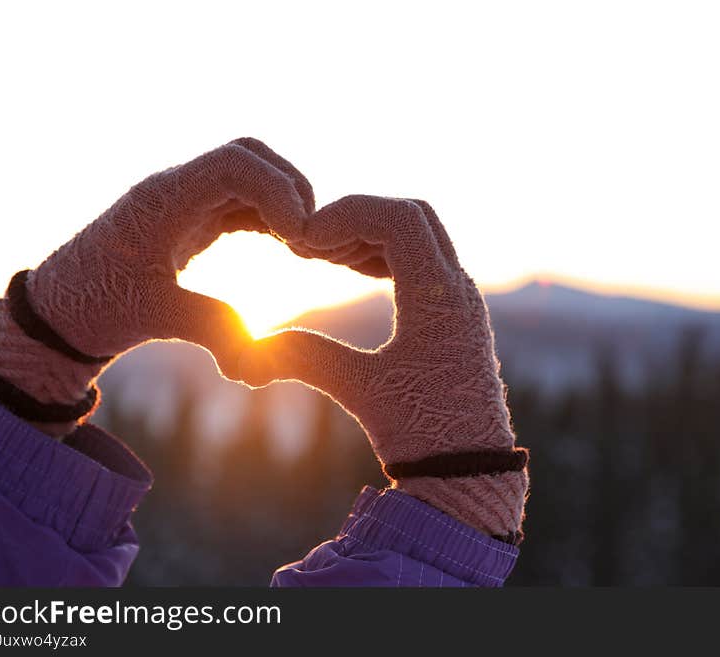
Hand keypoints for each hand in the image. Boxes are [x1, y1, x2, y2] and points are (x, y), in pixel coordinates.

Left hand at [27, 138, 313, 372]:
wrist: (63, 312)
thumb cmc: (98, 308)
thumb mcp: (154, 317)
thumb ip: (211, 326)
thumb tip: (257, 352)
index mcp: (163, 199)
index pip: (233, 164)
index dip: (277, 189)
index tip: (299, 235)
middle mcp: (176, 189)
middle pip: (248, 157)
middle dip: (289, 188)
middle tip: (310, 237)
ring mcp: (185, 201)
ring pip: (250, 176)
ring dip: (284, 201)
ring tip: (304, 246)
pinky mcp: (192, 219)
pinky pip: (242, 201)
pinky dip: (271, 216)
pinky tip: (288, 246)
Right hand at [238, 195, 527, 540]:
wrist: (471, 473)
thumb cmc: (423, 433)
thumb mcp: (360, 389)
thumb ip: (305, 358)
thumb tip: (249, 348)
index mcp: (439, 296)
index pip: (399, 218)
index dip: (348, 213)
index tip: (308, 240)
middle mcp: (458, 289)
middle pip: (413, 216)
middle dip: (359, 217)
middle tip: (314, 243)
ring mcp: (461, 301)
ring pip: (421, 238)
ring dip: (372, 236)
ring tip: (325, 256)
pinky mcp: (455, 317)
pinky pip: (423, 263)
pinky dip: (387, 257)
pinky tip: (352, 272)